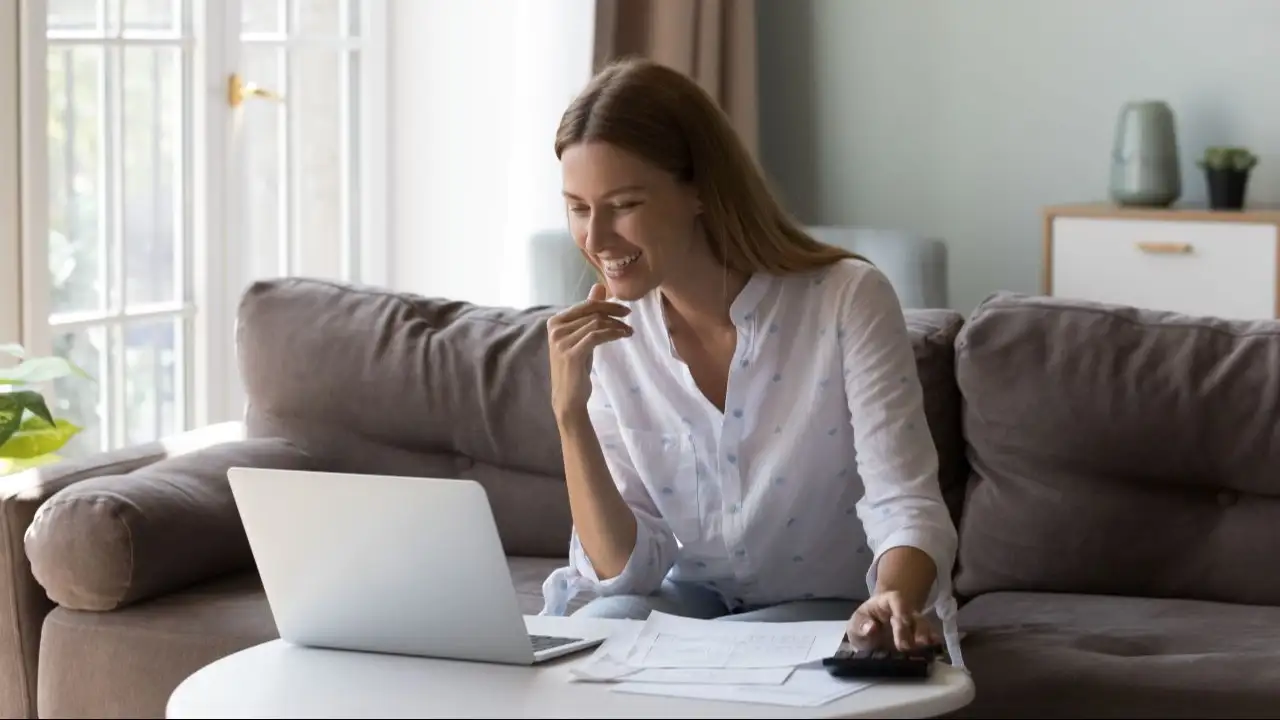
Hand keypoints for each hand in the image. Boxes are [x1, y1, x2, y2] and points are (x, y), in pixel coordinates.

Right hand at [547, 283, 632, 415]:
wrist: (568, 397)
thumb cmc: (576, 367)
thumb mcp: (582, 337)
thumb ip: (588, 313)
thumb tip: (599, 286)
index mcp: (554, 321)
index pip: (585, 305)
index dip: (606, 305)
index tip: (624, 310)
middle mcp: (555, 329)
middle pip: (591, 313)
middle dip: (613, 314)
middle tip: (629, 319)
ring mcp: (561, 341)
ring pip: (596, 323)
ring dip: (616, 326)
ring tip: (628, 331)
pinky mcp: (571, 353)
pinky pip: (596, 336)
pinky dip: (613, 333)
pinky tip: (623, 336)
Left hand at [846, 590, 940, 652]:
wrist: (869, 635)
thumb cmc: (862, 625)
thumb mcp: (855, 625)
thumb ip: (860, 626)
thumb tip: (871, 628)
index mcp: (885, 603)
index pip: (896, 599)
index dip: (902, 609)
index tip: (904, 622)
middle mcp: (902, 611)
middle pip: (912, 614)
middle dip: (913, 629)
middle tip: (907, 646)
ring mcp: (912, 623)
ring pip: (923, 624)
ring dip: (925, 635)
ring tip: (925, 646)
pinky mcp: (917, 635)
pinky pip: (928, 635)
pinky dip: (933, 640)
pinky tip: (936, 646)